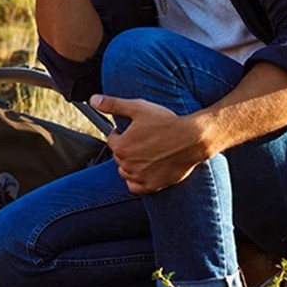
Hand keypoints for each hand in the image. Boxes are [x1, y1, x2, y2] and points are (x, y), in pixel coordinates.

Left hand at [90, 94, 212, 194]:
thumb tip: (94, 100)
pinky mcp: (153, 185)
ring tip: (144, 152)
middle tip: (141, 139)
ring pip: (125, 172)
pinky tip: (144, 169)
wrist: (192, 138)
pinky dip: (136, 180)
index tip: (132, 129)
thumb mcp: (138, 107)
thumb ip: (113, 104)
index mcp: (121, 146)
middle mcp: (128, 164)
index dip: (121, 132)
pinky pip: (135, 187)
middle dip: (126, 147)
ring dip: (130, 163)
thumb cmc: (166, 122)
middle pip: (118, 156)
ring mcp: (140, 176)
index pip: (112, 140)